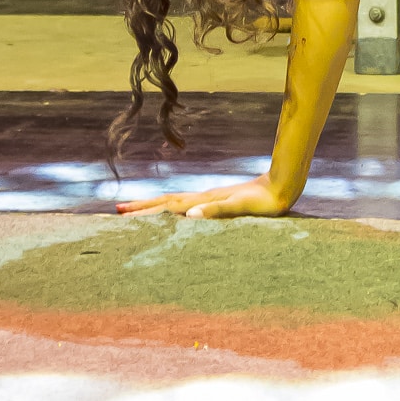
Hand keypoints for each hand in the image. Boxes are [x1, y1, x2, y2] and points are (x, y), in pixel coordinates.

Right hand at [115, 174, 292, 220]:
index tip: (121, 213)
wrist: (283, 186)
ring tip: (134, 210)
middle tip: (116, 211)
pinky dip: (171, 209)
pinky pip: (186, 205)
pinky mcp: (217, 200)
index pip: (168, 206)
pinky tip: (170, 212)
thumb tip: (190, 215)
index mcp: (204, 201)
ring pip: (174, 202)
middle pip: (166, 202)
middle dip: (141, 207)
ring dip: (153, 206)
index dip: (145, 210)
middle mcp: (202, 198)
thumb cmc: (265, 201)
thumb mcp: (243, 207)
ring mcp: (208, 198)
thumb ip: (218, 210)